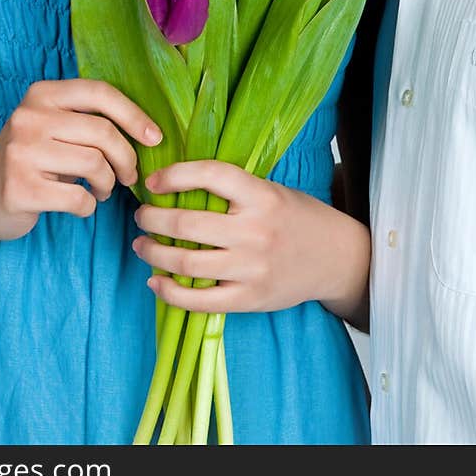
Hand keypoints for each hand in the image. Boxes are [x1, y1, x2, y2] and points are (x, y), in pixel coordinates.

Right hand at [0, 78, 161, 242]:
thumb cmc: (30, 160)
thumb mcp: (52, 127)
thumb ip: (88, 120)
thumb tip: (148, 131)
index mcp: (42, 94)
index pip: (99, 93)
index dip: (134, 115)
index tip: (155, 137)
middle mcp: (28, 117)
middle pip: (102, 132)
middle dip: (126, 158)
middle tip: (129, 175)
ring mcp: (21, 153)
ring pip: (94, 164)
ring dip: (108, 184)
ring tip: (102, 190)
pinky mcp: (20, 188)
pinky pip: (78, 197)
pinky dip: (88, 205)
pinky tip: (81, 204)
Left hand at [131, 160, 369, 319]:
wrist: (335, 257)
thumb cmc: (296, 217)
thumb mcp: (271, 190)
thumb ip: (232, 189)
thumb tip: (176, 184)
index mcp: (261, 195)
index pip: (211, 176)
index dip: (175, 175)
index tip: (153, 181)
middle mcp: (255, 231)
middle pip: (187, 225)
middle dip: (152, 219)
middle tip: (141, 216)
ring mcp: (251, 268)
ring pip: (187, 264)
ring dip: (154, 253)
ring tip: (142, 245)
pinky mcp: (249, 298)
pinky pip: (199, 300)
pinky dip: (170, 292)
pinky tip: (155, 281)